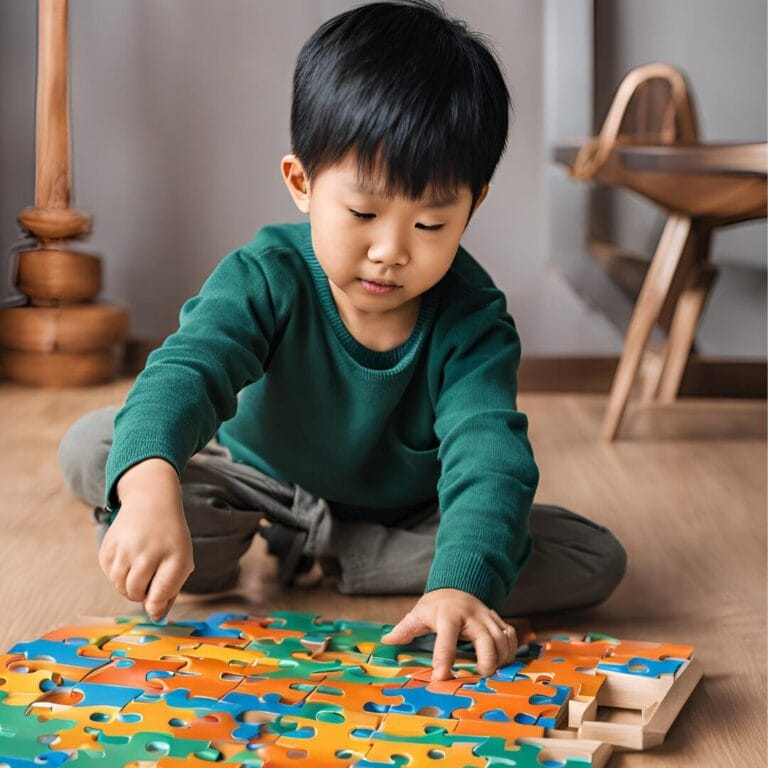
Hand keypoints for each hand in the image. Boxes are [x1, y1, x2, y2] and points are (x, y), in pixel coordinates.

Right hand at [98, 458, 193, 621]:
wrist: (151, 500)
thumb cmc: (169, 537)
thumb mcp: (181, 559)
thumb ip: (170, 589)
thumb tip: (155, 617)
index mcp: (171, 555)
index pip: (160, 593)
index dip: (158, 604)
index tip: (157, 604)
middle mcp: (145, 551)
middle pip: (136, 594)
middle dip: (144, 593)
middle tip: (151, 576)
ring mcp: (123, 549)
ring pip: (120, 587)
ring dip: (130, 585)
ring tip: (141, 566)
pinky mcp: (106, 548)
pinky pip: (109, 576)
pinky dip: (119, 574)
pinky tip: (129, 557)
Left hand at [380, 588, 516, 680]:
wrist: (457, 586)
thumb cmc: (436, 605)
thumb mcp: (418, 613)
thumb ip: (404, 628)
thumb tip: (386, 641)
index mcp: (448, 615)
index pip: (447, 640)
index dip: (443, 661)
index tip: (440, 678)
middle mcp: (472, 616)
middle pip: (487, 641)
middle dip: (486, 663)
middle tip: (478, 678)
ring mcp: (488, 618)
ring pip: (503, 640)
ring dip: (500, 660)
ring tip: (489, 672)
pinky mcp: (498, 621)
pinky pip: (511, 637)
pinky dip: (510, 651)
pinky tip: (501, 662)